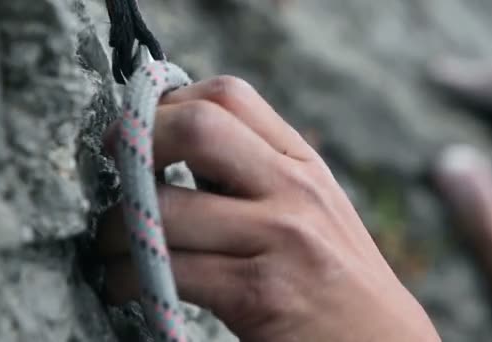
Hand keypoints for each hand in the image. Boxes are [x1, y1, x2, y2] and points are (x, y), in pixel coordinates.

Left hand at [99, 76, 439, 341]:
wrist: (380, 339)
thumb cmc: (336, 274)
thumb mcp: (311, 207)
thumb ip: (257, 173)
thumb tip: (178, 149)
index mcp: (302, 162)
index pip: (230, 96)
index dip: (171, 103)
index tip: (142, 131)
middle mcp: (295, 189)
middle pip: (198, 129)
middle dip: (137, 143)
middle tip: (117, 169)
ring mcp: (281, 238)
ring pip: (167, 209)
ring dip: (115, 228)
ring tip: (111, 244)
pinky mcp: (261, 292)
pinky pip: (170, 270)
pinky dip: (128, 277)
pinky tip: (127, 284)